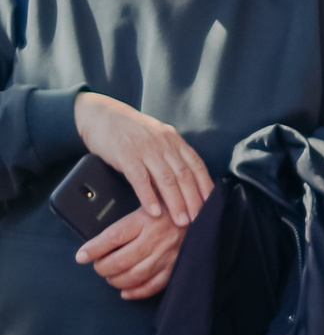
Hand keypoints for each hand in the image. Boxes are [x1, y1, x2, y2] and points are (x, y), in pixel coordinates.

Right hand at [73, 91, 210, 223]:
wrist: (101, 114)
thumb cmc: (130, 130)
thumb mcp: (157, 138)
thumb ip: (171, 155)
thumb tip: (187, 181)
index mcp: (173, 140)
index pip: (196, 165)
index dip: (205, 185)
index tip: (212, 204)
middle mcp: (163, 144)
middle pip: (184, 175)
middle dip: (193, 200)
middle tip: (199, 219)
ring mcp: (145, 150)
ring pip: (166, 179)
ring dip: (175, 203)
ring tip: (181, 220)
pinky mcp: (125, 155)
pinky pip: (140, 179)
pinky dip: (149, 197)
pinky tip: (154, 211)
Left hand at [75, 206, 186, 299]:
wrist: (199, 214)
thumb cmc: (168, 210)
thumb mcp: (145, 205)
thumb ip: (124, 223)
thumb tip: (98, 242)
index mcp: (145, 220)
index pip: (113, 238)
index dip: (94, 249)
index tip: (81, 256)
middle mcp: (155, 239)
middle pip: (121, 260)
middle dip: (103, 268)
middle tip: (98, 267)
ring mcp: (167, 255)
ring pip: (135, 275)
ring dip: (117, 280)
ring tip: (110, 277)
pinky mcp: (176, 266)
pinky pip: (154, 285)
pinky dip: (137, 292)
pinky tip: (126, 292)